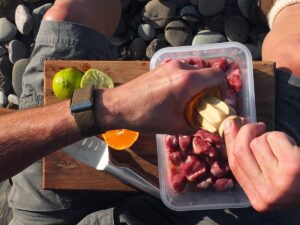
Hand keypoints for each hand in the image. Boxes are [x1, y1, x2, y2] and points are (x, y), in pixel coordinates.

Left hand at [97, 59, 223, 133]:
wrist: (119, 106)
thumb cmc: (147, 117)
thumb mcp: (175, 126)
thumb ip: (197, 125)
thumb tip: (208, 127)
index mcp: (188, 81)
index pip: (218, 75)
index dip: (223, 88)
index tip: (218, 101)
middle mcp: (181, 67)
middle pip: (206, 72)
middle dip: (209, 88)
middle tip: (204, 104)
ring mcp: (169, 65)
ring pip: (193, 71)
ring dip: (196, 84)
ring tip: (188, 101)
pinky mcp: (160, 66)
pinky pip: (181, 70)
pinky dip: (185, 81)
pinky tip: (175, 95)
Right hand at [224, 119, 299, 210]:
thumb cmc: (299, 179)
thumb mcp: (274, 182)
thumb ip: (252, 165)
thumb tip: (231, 129)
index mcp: (258, 200)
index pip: (234, 166)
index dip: (230, 141)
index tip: (229, 124)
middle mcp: (266, 194)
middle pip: (240, 151)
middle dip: (246, 131)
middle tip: (258, 125)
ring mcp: (279, 181)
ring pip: (257, 143)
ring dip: (270, 137)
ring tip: (283, 146)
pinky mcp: (293, 166)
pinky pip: (274, 138)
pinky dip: (282, 136)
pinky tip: (292, 146)